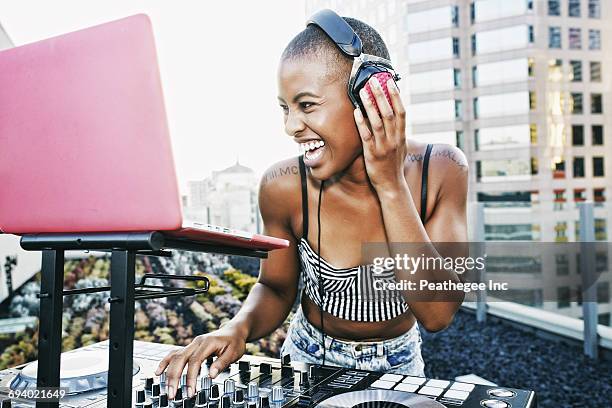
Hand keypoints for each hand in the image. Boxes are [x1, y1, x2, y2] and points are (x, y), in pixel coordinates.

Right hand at [155, 325, 246, 398]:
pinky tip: (159, 372)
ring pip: (175, 356)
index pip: (195, 361)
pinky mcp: (190, 347)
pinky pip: (174, 353)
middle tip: (172, 394)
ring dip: (169, 372)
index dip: (190, 377)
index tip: (190, 391)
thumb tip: (211, 375)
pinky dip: (165, 362)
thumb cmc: (235, 342)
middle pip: (180, 359)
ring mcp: (192, 344)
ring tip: (166, 388)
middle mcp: (197, 342)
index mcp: (207, 343)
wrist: (234, 330)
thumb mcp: (234, 353)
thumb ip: (222, 363)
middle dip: (174, 377)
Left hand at [354, 76, 407, 193]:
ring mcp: (383, 146)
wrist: (392, 185)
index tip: (390, 82)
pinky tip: (356, 112)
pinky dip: (361, 123)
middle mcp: (394, 139)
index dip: (396, 96)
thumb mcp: (400, 147)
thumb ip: (397, 132)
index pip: (401, 112)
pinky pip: (366, 136)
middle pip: (389, 112)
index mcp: (401, 136)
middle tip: (373, 80)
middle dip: (381, 95)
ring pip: (377, 122)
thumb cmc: (393, 165)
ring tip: (362, 91)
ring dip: (370, 105)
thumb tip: (393, 117)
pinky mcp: (372, 154)